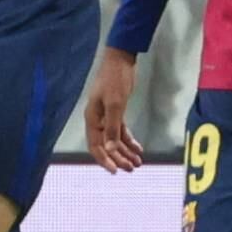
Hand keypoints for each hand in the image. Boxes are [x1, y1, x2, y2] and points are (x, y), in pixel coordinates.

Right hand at [83, 47, 143, 172]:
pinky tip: (138, 149)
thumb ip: (112, 127)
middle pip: (106, 145)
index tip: (115, 171)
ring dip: (125, 152)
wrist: (121, 59)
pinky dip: (129, 141)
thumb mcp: (115, 104)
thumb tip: (110, 150)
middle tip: (132, 169)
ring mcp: (107, 116)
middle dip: (118, 158)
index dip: (104, 160)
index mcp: (92, 119)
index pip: (96, 146)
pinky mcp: (116, 111)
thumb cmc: (115, 80)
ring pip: (115, 140)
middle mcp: (97, 120)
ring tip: (137, 163)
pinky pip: (121, 131)